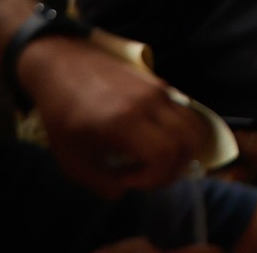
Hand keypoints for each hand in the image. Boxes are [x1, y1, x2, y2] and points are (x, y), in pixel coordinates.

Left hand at [19, 35, 210, 196]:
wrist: (62, 65)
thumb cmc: (62, 114)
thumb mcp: (72, 160)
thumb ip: (100, 184)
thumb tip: (123, 191)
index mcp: (125, 122)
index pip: (165, 154)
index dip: (154, 178)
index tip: (127, 180)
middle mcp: (149, 103)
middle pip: (189, 141)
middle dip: (174, 169)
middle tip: (150, 176)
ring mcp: (158, 89)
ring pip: (194, 125)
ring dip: (183, 150)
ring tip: (157, 160)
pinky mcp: (159, 83)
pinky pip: (184, 113)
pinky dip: (179, 134)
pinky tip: (151, 141)